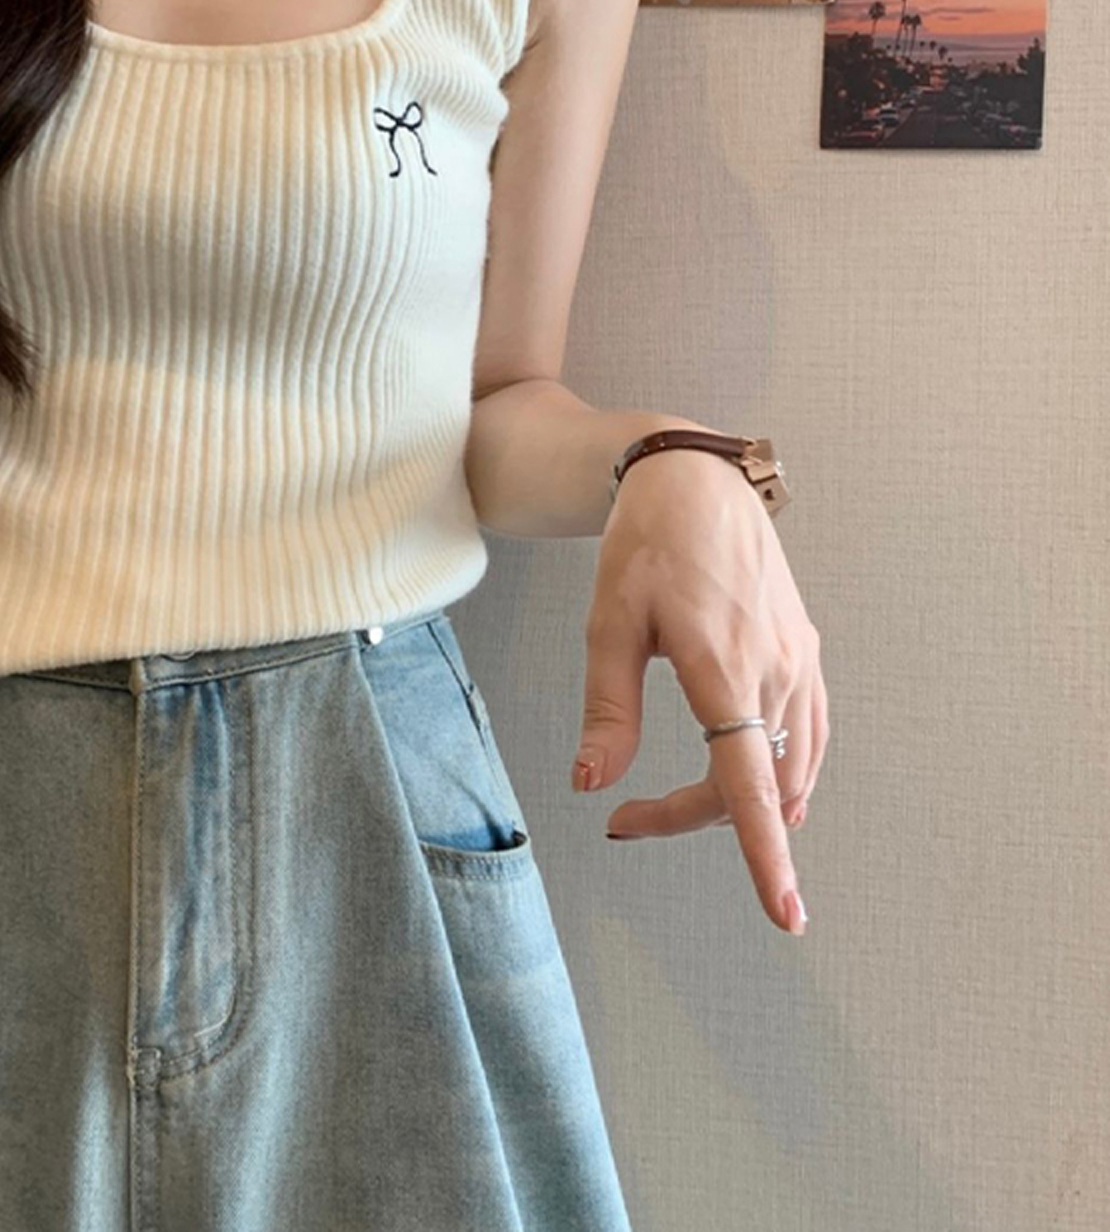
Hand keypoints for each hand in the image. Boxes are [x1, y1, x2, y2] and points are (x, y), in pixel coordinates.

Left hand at [572, 446, 828, 935]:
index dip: (765, 855)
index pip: (748, 781)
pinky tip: (751, 785)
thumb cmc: (644, 547)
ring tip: (665, 802)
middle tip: (623, 817)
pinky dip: (778, 774)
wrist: (696, 484)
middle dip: (689, 818)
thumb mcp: (607, 622)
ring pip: (781, 769)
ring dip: (732, 800)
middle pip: (750, 786)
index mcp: (721, 665)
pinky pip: (806, 737)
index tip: (786, 915)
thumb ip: (607, 708)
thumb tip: (591, 783)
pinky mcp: (806, 654)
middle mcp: (775, 669)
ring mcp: (800, 663)